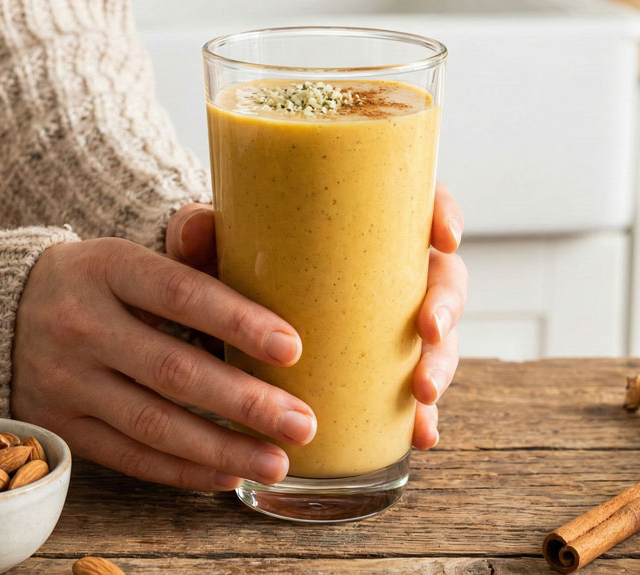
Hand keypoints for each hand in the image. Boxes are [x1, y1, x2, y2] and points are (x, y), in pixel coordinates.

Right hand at [11, 239, 317, 489]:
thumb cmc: (96, 283)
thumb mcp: (128, 250)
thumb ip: (185, 241)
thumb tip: (214, 228)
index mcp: (105, 269)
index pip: (180, 293)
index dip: (238, 322)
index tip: (293, 348)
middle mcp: (80, 326)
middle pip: (173, 370)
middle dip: (245, 402)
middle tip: (303, 422)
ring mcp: (65, 382)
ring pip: (154, 425)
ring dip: (222, 449)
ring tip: (278, 463)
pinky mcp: (60, 426)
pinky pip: (130, 457)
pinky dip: (183, 471)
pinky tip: (229, 476)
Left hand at [167, 182, 466, 449]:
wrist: (217, 313)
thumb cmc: (231, 262)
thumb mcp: (214, 242)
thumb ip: (201, 231)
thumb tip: (194, 233)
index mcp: (364, 224)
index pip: (418, 203)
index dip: (443, 214)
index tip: (443, 236)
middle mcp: (389, 272)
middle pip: (442, 276)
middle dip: (446, 305)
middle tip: (427, 330)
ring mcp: (390, 324)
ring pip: (438, 338)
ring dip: (440, 365)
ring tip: (421, 394)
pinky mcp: (378, 370)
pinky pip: (414, 391)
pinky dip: (422, 413)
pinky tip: (419, 435)